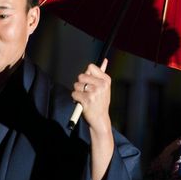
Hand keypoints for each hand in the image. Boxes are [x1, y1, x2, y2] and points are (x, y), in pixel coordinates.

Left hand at [71, 59, 113, 179]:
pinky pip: (74, 94)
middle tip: (86, 92)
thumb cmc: (100, 102)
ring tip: (85, 99)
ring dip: (77, 92)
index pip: (90, 66)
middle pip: (81, 75)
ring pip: (76, 85)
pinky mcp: (87, 100)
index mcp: (106, 80)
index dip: (87, 74)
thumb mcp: (104, 87)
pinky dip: (75, 99)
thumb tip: (105, 60)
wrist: (100, 119)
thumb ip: (102, 73)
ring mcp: (94, 92)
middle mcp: (101, 85)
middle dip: (80, 84)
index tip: (89, 82)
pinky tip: (82, 103)